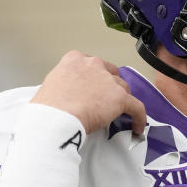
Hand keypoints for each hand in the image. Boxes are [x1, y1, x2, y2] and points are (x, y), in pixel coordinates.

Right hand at [32, 51, 146, 136]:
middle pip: (111, 74)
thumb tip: (71, 93)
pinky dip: (139, 117)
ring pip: (123, 89)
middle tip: (105, 101)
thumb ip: (66, 83)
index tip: (95, 88)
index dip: (95, 78)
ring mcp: (108, 81)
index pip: (92, 65)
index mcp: (75, 59)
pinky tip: (137, 127)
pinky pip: (137, 107)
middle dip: (111, 86)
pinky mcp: (120, 98)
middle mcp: (94, 65)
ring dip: (122, 101)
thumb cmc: (47, 107)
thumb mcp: (52, 84)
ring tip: (119, 115)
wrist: (55, 117)